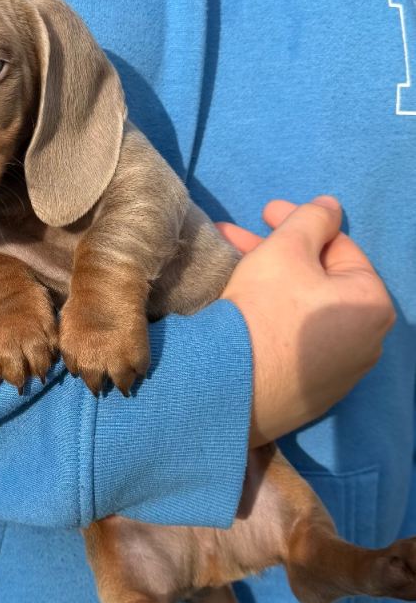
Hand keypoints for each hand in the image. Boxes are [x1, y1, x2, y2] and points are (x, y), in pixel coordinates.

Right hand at [217, 197, 395, 446]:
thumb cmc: (264, 310)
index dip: (300, 223)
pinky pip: (294, 346)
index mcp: (373, 305)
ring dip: (271, 285)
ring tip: (232, 270)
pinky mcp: (309, 396)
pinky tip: (243, 311)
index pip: (338, 248)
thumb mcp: (286, 248)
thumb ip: (311, 219)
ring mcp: (339, 375)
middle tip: (239, 239)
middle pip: (320, 282)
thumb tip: (331, 206)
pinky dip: (273, 323)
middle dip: (278, 255)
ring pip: (304, 313)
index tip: (265, 212)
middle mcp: (367, 344)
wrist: (229, 386)